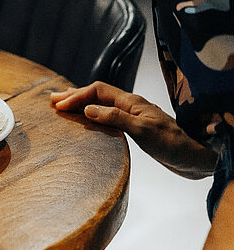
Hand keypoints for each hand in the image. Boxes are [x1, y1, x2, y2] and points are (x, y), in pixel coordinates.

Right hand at [50, 81, 216, 177]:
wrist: (196, 158)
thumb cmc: (174, 145)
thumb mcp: (144, 131)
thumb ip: (116, 118)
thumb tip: (87, 110)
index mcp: (131, 102)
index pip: (97, 91)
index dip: (77, 96)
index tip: (59, 106)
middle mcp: (130, 106)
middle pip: (97, 94)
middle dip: (74, 95)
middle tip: (52, 100)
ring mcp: (133, 117)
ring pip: (101, 104)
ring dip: (81, 103)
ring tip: (63, 105)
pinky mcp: (135, 129)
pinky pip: (106, 116)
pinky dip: (91, 114)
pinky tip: (86, 120)